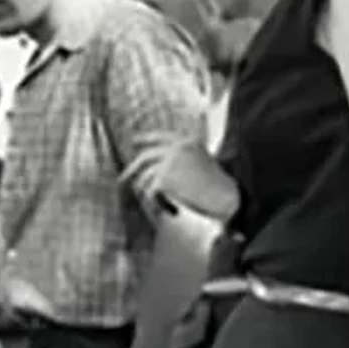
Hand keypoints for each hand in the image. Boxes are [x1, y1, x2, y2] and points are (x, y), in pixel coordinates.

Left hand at [120, 143, 237, 218]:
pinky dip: (157, 205)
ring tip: (160, 205)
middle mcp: (177, 148)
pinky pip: (150, 193)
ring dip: (149, 195)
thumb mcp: (201, 163)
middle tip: (122, 179)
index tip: (133, 141)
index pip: (161, 136)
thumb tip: (154, 167)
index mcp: (188, 141)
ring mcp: (169, 161)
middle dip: (132, 169)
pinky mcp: (163, 178)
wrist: (227, 197)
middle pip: (145, 157)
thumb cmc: (218, 186)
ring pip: (145, 178)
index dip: (145, 138)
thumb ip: (181, 160)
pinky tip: (172, 211)